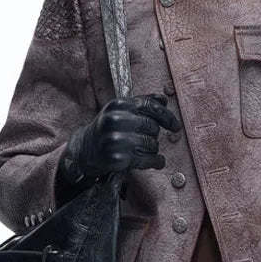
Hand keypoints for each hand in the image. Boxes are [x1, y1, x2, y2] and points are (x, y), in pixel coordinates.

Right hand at [59, 92, 181, 186]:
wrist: (85, 150)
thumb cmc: (107, 129)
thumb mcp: (120, 111)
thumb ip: (141, 104)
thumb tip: (164, 99)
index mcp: (118, 105)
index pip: (150, 106)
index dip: (167, 116)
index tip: (175, 126)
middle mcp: (116, 120)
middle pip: (153, 127)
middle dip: (154, 135)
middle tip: (147, 140)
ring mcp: (116, 140)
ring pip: (152, 144)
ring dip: (153, 149)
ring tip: (144, 150)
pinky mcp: (117, 158)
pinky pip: (148, 159)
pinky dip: (156, 162)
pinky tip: (157, 162)